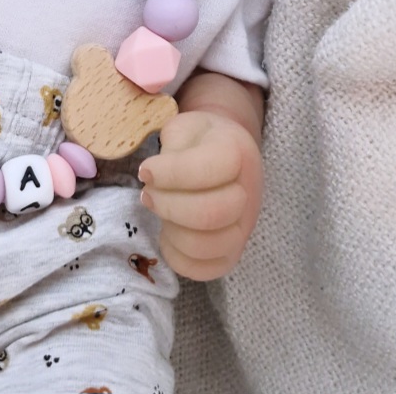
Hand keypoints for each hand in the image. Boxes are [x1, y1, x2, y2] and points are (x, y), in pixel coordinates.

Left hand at [138, 109, 262, 280]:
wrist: (227, 153)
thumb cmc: (199, 139)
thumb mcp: (185, 126)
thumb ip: (172, 145)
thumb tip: (153, 177)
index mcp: (238, 152)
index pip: (208, 169)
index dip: (170, 173)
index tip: (145, 170)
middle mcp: (249, 193)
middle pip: (211, 213)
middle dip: (168, 205)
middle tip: (148, 193)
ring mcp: (244, 227)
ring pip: (210, 245)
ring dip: (173, 232)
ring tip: (160, 212)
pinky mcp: (233, 252)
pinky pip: (208, 270)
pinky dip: (179, 257)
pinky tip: (168, 234)